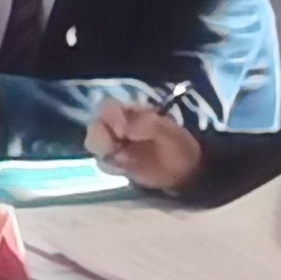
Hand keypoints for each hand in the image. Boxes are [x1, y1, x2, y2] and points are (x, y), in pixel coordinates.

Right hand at [88, 100, 202, 192]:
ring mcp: (115, 145)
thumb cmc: (178, 146)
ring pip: (93, 143)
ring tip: (119, 160)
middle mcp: (117, 126)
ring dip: (102, 151)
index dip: (109, 118)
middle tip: (114, 148)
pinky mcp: (115, 163)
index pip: (107, 108)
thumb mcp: (167, 131)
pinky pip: (101, 162)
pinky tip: (124, 169)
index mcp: (131, 113)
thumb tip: (121, 129)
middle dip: (100, 136)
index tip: (121, 132)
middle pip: (95, 125)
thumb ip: (145, 125)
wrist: (187, 171)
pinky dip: (109, 166)